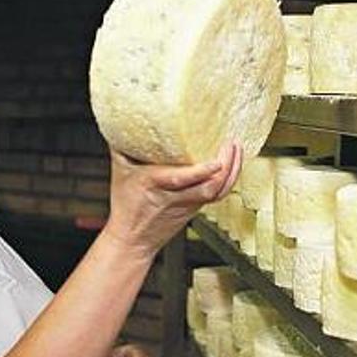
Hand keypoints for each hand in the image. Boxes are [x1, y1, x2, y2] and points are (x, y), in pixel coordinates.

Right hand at [105, 143, 241, 257]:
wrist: (133, 240)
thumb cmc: (126, 206)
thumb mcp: (120, 171)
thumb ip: (122, 144)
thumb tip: (122, 117)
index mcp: (154, 184)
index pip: (181, 179)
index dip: (201, 171)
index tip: (215, 160)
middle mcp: (175, 196)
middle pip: (208, 187)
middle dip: (226, 167)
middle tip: (231, 144)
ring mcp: (189, 203)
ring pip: (218, 193)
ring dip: (232, 172)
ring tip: (236, 150)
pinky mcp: (197, 207)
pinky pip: (218, 195)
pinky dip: (229, 179)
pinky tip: (233, 164)